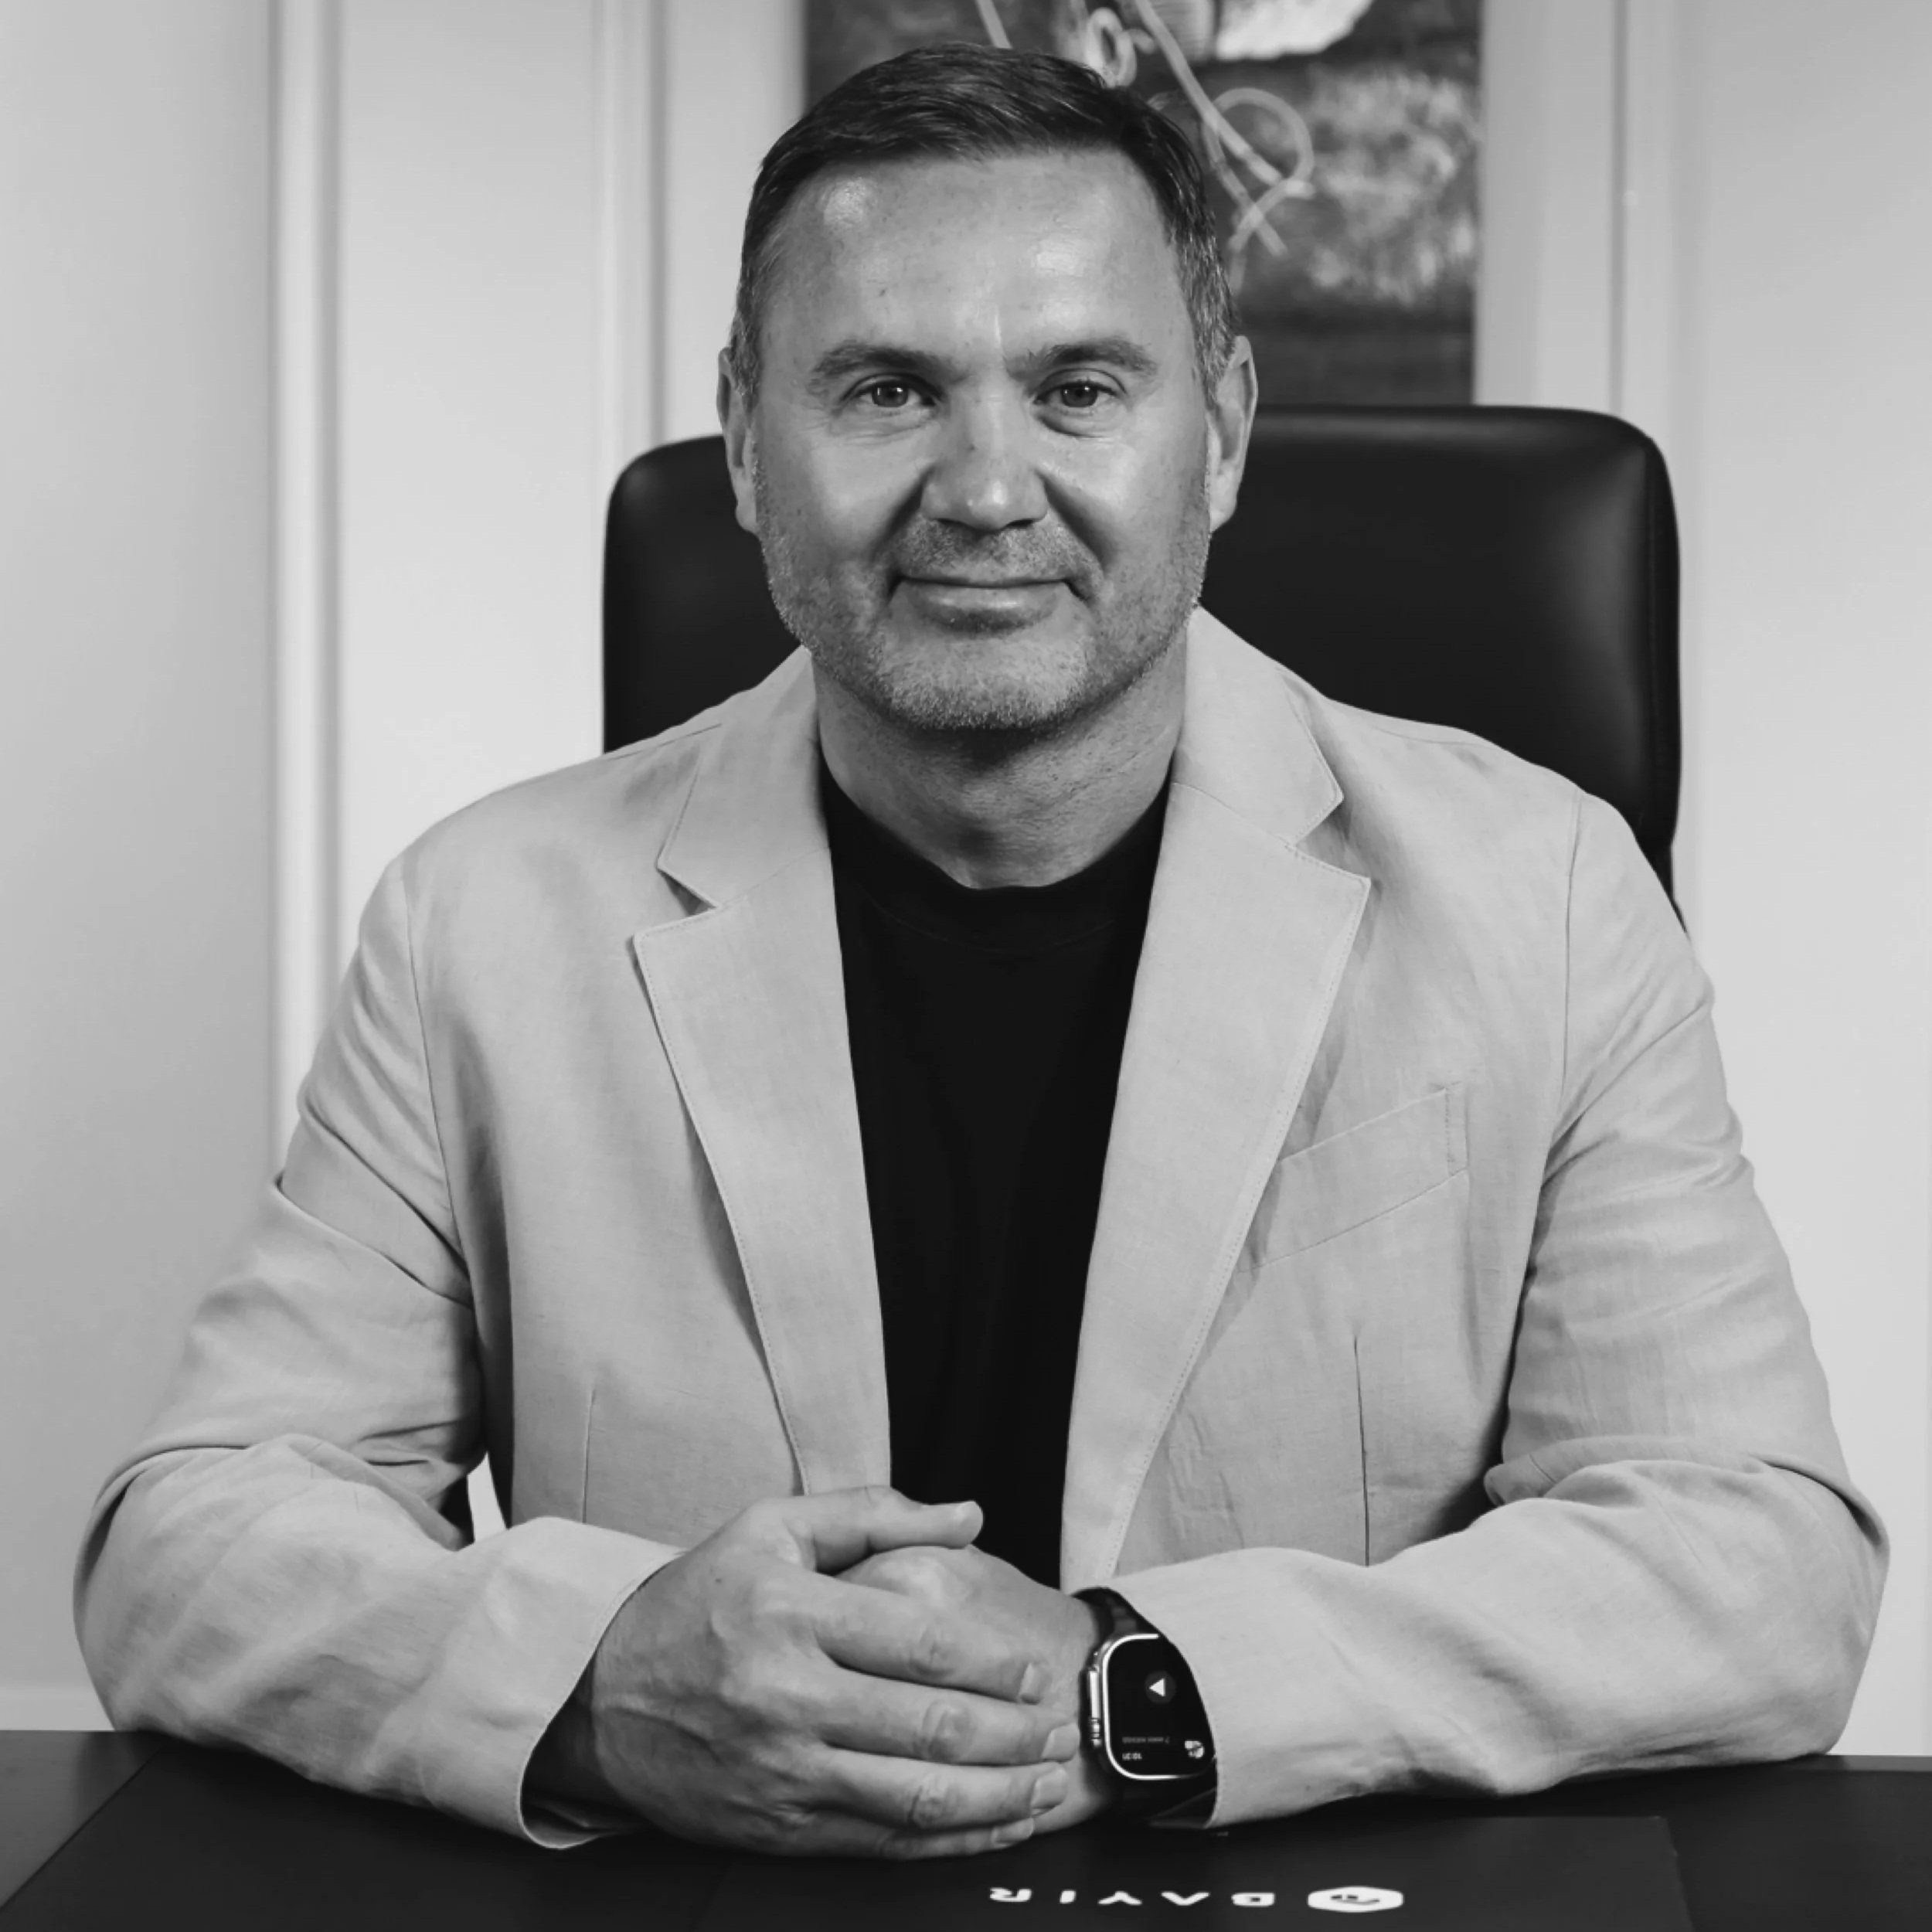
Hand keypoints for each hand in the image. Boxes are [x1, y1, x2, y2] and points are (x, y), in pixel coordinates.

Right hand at [530, 1488, 1077, 1857]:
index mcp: (791, 1613)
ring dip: (999, 1795)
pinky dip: (951, 1840)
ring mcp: (784, 1771)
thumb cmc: (695, 1602)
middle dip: (1015, 1733)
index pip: (922, 1643)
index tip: (1038, 1668)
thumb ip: (875, 1512)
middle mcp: (788, 1696)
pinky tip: (995, 1824)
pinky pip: (883, 1841)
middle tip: (1062, 1727)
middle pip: (931, 1725)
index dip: (997, 1661)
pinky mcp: (779, 1827)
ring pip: (917, 1795)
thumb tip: (968, 1513)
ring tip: (1047, 1781)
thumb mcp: (771, 1528)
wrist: (599, 1698)